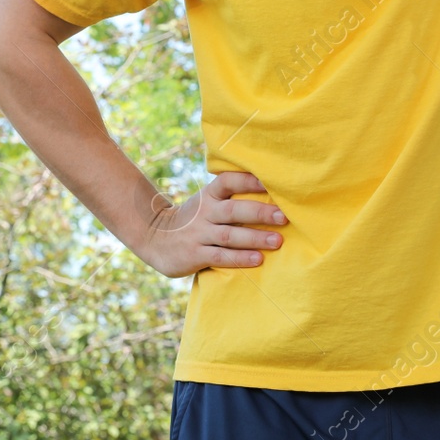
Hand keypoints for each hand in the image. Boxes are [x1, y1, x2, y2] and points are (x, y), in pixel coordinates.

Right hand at [136, 170, 287, 278]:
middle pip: (234, 210)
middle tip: (284, 216)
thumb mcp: (206, 202)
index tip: (271, 182)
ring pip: (229, 235)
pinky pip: (220, 257)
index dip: (249, 180)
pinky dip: (240, 258)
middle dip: (260, 213)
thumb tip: (272, 191)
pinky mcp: (195, 255)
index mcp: (209, 195)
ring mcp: (199, 234)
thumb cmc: (194, 219)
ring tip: (278, 241)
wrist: (154, 238)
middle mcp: (204, 212)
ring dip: (255, 238)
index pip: (228, 181)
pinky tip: (258, 259)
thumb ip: (230, 197)